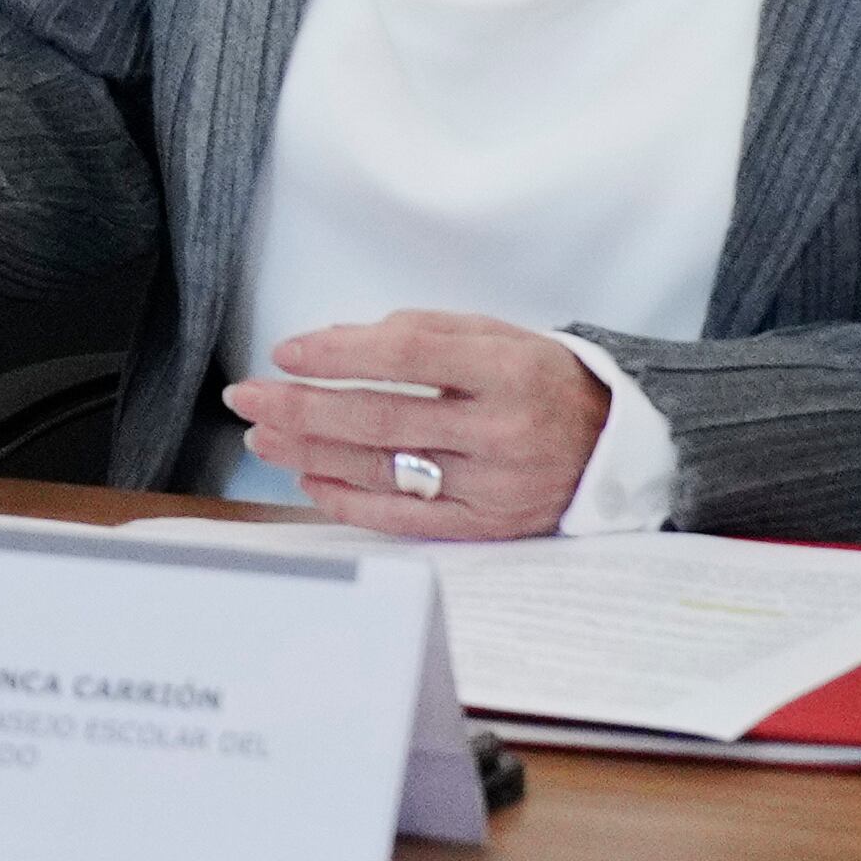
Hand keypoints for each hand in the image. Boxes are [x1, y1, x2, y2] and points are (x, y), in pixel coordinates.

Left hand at [220, 311, 610, 540]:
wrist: (614, 446)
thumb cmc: (540, 379)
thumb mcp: (493, 336)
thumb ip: (418, 332)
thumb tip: (332, 341)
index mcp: (507, 369)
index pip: (407, 355)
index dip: (339, 353)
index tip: (286, 351)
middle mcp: (502, 430)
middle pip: (382, 417)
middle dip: (302, 406)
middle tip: (246, 396)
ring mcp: (495, 486)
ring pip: (385, 469)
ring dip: (310, 451)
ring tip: (261, 435)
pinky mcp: (488, 528)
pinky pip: (405, 518)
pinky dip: (349, 499)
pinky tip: (308, 477)